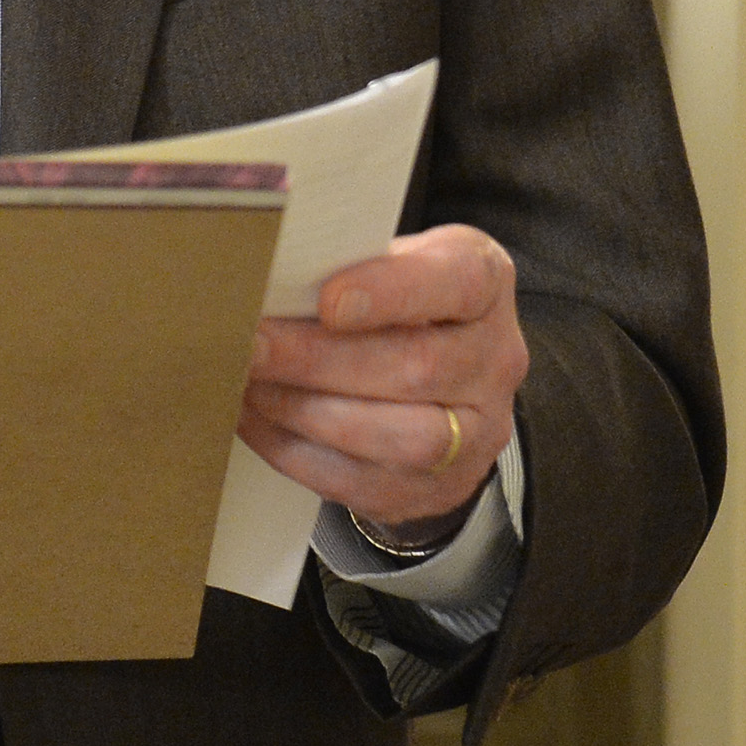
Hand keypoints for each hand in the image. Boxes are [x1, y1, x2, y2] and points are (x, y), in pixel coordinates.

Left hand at [240, 225, 527, 542]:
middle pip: (418, 368)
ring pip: (400, 437)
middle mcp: (495, 361)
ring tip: (250, 385)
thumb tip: (267, 274)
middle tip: (252, 345)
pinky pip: (366, 483)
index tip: (327, 300)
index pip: (458, 282)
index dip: (392, 292)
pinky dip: (300, 452)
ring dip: (309, 411)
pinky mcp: (438, 488)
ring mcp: (476, 434)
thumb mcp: (393, 257)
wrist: (440, 379)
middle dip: (321, 360)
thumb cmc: (398, 299)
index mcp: (486, 283)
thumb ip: (348, 261)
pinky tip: (257, 421)